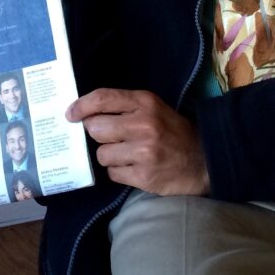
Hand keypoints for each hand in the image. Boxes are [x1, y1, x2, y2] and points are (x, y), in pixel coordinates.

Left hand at [66, 88, 209, 195]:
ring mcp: (143, 152)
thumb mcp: (154, 108)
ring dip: (109, 156)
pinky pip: (112, 173)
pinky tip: (133, 167)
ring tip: (127, 154)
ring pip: (102, 154)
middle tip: (110, 137)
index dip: (81, 106)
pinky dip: (119, 172)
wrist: (203, 161)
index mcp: (145, 102)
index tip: (70, 114)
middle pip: (95, 128)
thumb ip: (124, 107)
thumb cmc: (173, 132)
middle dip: (97, 134)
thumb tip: (86, 114)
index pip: (102, 98)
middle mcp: (143, 124)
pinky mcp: (144, 176)